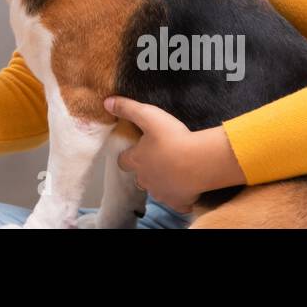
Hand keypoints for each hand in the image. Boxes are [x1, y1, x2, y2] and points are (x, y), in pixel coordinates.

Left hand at [105, 95, 207, 214]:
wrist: (200, 162)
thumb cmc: (173, 138)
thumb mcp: (148, 116)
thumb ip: (127, 108)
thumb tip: (107, 102)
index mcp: (137, 160)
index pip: (123, 161)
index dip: (127, 155)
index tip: (133, 151)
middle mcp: (146, 179)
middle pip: (139, 178)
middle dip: (145, 170)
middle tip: (157, 160)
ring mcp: (162, 193)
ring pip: (157, 191)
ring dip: (161, 183)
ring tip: (173, 172)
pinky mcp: (179, 202)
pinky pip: (177, 203)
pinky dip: (180, 197)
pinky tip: (186, 188)